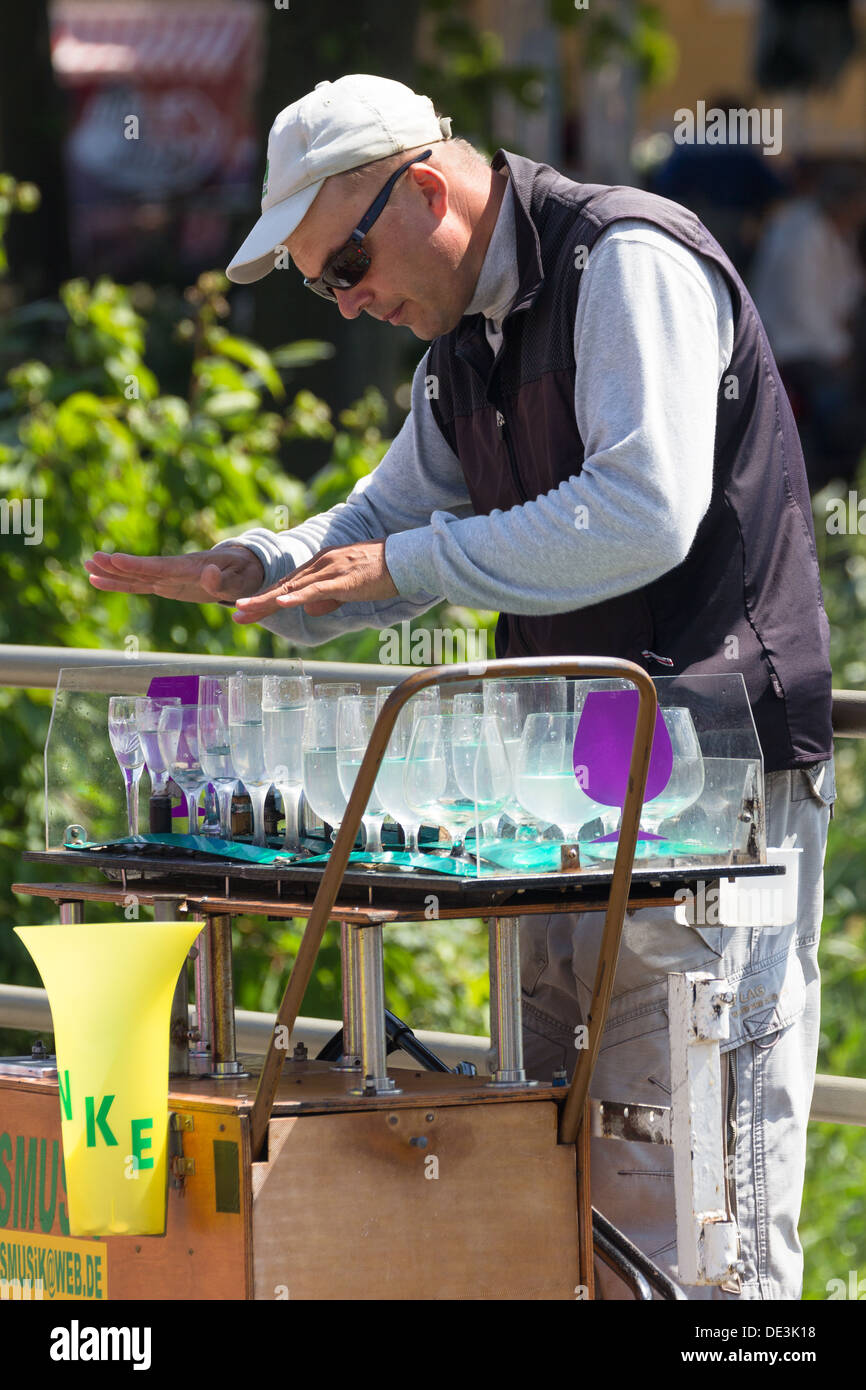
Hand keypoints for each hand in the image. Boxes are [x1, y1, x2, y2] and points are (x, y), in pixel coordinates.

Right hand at [84, 546, 264, 603]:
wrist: (242, 567)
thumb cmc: (243, 573)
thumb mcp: (241, 580)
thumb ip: (225, 581)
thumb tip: (210, 574)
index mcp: (191, 567)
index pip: (160, 566)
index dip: (138, 565)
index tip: (117, 559)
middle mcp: (175, 570)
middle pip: (142, 569)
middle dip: (118, 566)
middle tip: (92, 559)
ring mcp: (168, 577)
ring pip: (136, 576)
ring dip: (112, 572)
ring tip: (86, 565)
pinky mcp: (166, 584)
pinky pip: (140, 585)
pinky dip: (120, 583)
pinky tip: (97, 580)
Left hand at [232, 540, 397, 622]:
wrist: (404, 559)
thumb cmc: (380, 574)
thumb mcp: (349, 588)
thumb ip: (328, 598)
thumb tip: (309, 610)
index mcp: (321, 564)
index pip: (289, 584)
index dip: (267, 597)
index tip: (249, 610)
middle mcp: (321, 564)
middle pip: (284, 586)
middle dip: (258, 601)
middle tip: (236, 614)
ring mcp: (330, 570)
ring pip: (293, 588)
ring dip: (267, 601)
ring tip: (246, 611)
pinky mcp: (342, 580)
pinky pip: (315, 590)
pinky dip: (296, 597)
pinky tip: (280, 603)